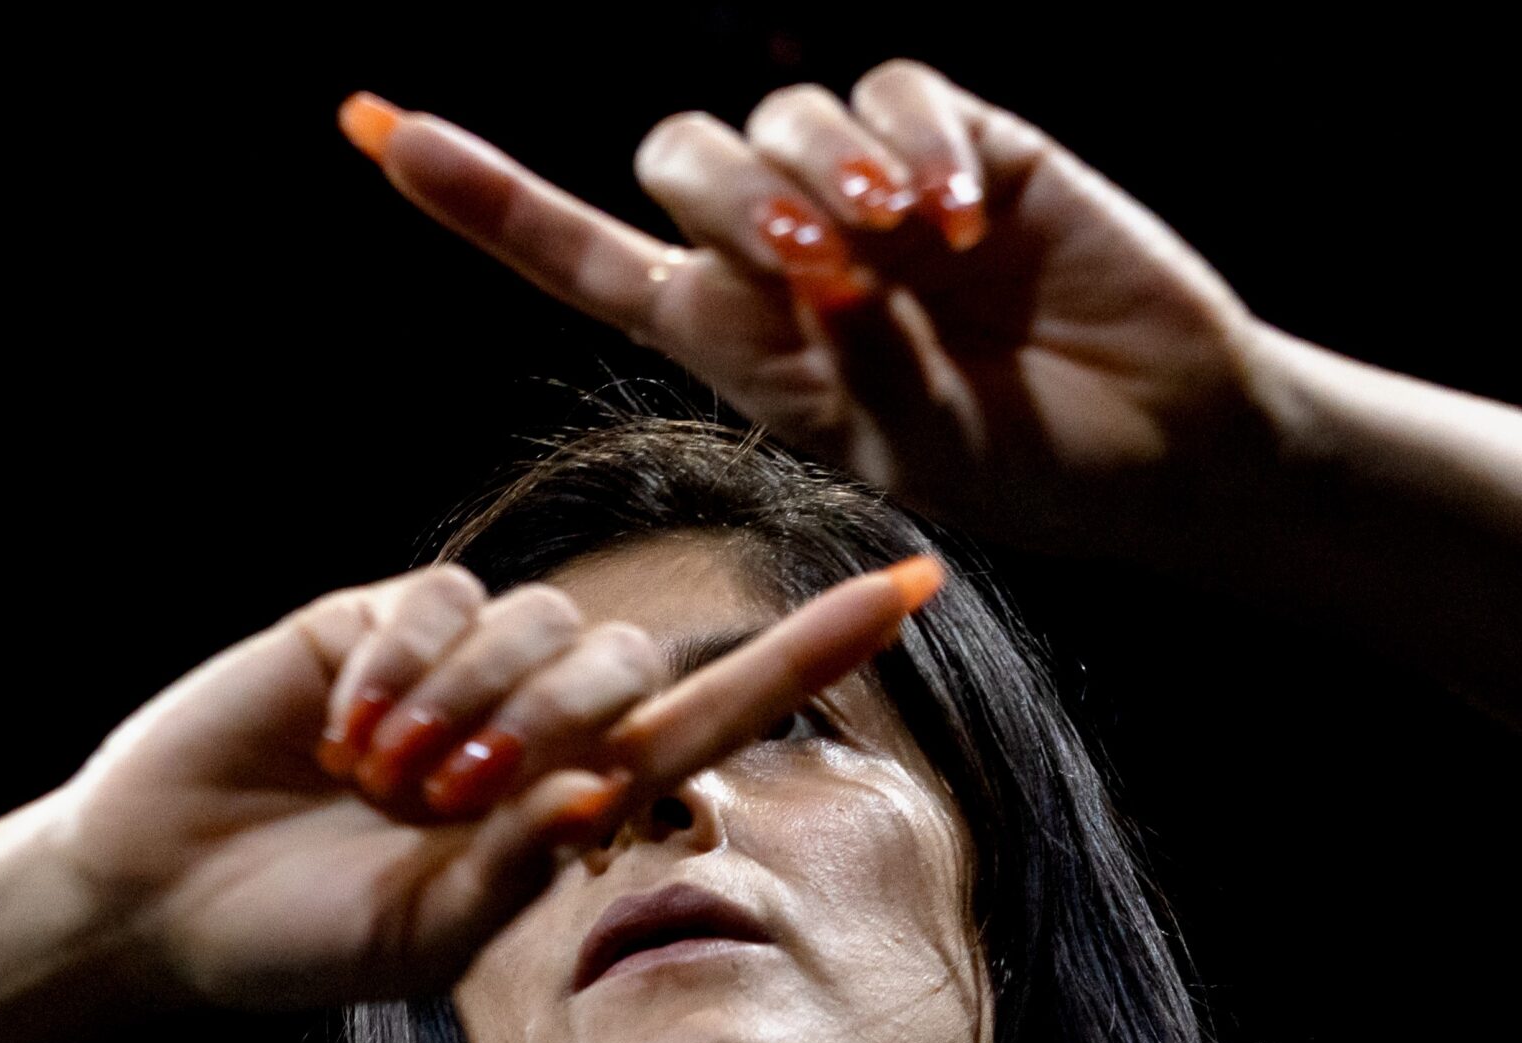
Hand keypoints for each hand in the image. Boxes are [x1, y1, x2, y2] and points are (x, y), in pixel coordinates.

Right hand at [47, 555, 940, 1009]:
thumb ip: (523, 865)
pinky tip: (338, 724)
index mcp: (574, 800)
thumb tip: (600, 786)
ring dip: (464, 707)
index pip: (718, 712)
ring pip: (536, 621)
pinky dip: (398, 666)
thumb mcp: (428, 937)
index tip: (919, 585)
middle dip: (550, 725)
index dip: (813, 653)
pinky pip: (438, 599)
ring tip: (376, 782)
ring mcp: (461, 660)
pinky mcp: (379, 615)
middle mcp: (536, 718)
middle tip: (439, 803)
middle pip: (626, 661)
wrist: (164, 899)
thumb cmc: (307, 941)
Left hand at [343, 65, 1272, 553]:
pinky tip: (970, 222)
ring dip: (827, 181)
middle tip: (823, 282)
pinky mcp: (962, 137)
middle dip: (735, 203)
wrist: (1149, 449)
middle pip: (683, 153)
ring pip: (785, 113)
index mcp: (737, 336)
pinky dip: (920, 146)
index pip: (580, 250)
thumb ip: (793, 355)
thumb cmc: (1012, 474)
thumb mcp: (874, 440)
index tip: (371, 127)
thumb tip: (772, 260)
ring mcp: (873, 189)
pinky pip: (896, 90)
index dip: (481, 195)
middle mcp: (788, 251)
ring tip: (904, 261)